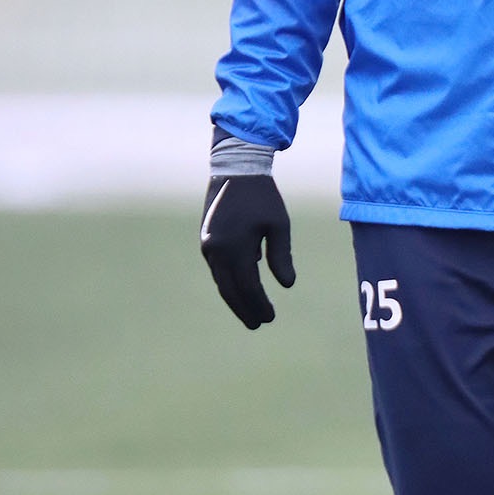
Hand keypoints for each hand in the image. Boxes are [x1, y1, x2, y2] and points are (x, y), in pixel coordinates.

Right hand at [199, 174, 294, 328]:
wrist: (235, 170)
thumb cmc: (262, 197)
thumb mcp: (279, 225)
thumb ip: (281, 256)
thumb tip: (287, 286)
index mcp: (235, 247)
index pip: (247, 287)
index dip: (258, 304)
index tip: (270, 318)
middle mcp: (216, 250)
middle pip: (230, 290)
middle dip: (245, 309)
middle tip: (259, 324)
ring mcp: (208, 246)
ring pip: (221, 281)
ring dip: (235, 299)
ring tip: (250, 313)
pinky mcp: (206, 241)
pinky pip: (217, 270)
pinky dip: (229, 283)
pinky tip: (242, 290)